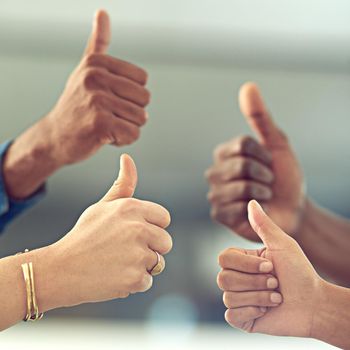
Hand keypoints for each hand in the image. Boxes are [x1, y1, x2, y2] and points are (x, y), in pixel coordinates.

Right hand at [2, 10, 149, 199]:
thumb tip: (102, 12)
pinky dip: (123, 140)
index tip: (109, 99)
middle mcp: (96, 78)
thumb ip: (98, 44)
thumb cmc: (76, 104)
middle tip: (108, 115)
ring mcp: (97, 100)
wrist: (55, 137)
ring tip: (106, 125)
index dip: (131, 95)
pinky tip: (105, 137)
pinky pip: (133, 134)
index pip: (142, 80)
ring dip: (127, 127)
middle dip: (131, 112)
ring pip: (141, 118)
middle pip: (145, 98)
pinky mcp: (100, 124)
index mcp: (97, 63)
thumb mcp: (86, 70)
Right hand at [44, 154, 171, 309]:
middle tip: (125, 251)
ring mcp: (138, 254)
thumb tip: (127, 158)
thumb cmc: (83, 236)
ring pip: (157, 262)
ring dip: (141, 266)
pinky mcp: (135, 277)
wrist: (60, 270)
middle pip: (166, 242)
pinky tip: (114, 276)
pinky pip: (147, 281)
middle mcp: (138, 228)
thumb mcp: (102, 206)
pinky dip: (133, 283)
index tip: (135, 234)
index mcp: (132, 208)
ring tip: (117, 263)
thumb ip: (122, 185)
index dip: (152, 227)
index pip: (164, 218)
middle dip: (151, 248)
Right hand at [206, 82, 304, 240]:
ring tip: (263, 196)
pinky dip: (255, 208)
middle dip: (265, 174)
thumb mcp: (276, 144)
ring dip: (262, 192)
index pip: (242, 144)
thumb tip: (248, 87)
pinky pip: (238, 205)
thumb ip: (260, 117)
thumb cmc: (283, 177)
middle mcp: (215, 172)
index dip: (264, 155)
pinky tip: (255, 209)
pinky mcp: (218, 213)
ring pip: (241, 186)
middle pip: (241, 165)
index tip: (271, 164)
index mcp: (225, 153)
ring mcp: (215, 193)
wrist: (292, 210)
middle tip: (268, 182)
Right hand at [218, 200, 323, 336]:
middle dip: (255, 282)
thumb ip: (263, 225)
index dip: (246, 264)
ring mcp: (238, 298)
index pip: (223, 259)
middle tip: (275, 283)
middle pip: (223, 279)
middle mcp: (237, 278)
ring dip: (258, 297)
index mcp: (242, 261)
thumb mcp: (282, 244)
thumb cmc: (299, 272)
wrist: (314, 304)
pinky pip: (232, 315)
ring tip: (276, 297)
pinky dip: (252, 312)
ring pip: (228, 297)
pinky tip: (266, 310)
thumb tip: (251, 202)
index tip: (270, 265)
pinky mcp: (242, 318)